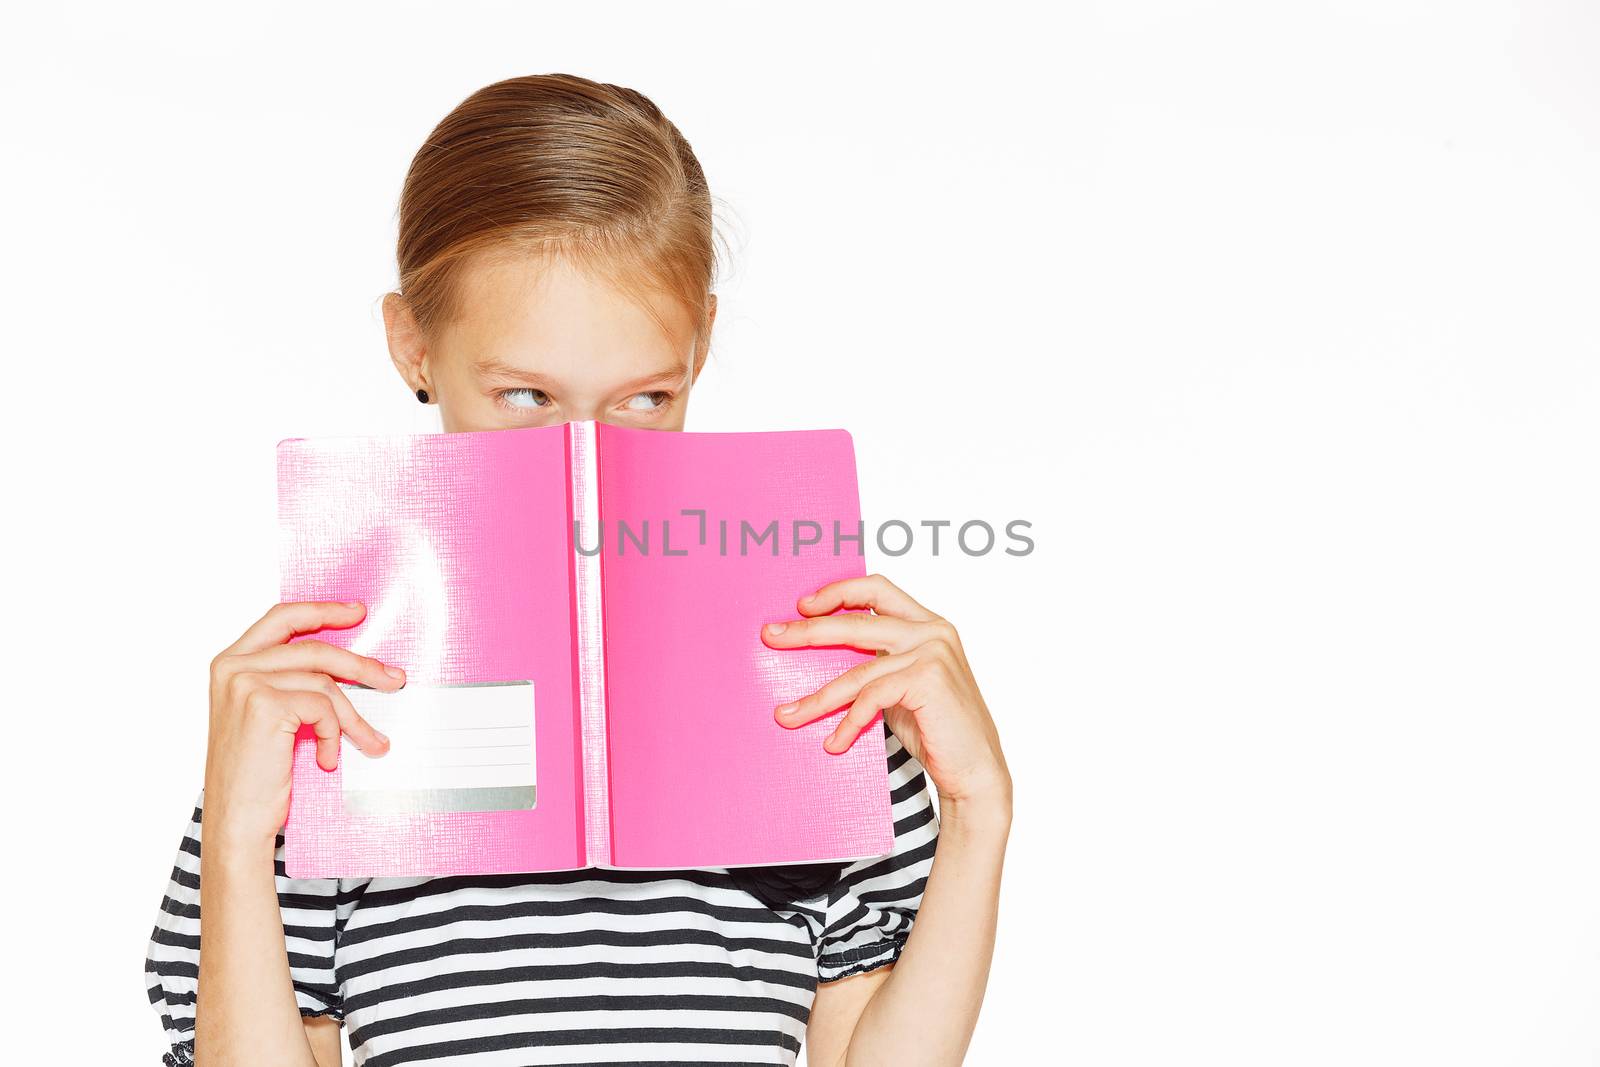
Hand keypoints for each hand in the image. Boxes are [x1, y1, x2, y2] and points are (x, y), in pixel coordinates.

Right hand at [203, 601, 399, 847]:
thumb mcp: (267, 717)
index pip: (281, 618)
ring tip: (372, 741)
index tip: (357, 612)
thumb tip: (351, 665)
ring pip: (324, 682)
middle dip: (360, 665)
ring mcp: (245, 683)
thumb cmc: (254, 775)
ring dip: (354, 716)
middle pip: (314, 648)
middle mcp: (232, 667)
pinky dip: (334, 734)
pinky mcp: (264, 704)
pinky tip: (327, 758)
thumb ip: (290, 682)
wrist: (236, 820)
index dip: (322, 611)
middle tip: (394, 679)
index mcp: (229, 663)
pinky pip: (323, 707)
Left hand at [761, 574, 1010, 808]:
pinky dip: (848, 723)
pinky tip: (834, 743)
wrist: (976, 772)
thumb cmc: (936, 730)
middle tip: (771, 637)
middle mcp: (933, 631)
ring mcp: (933, 653)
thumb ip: (876, 663)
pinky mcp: (928, 679)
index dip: (837, 592)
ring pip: (857, 670)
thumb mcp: (901, 686)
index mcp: (927, 623)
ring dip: (817, 697)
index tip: (801, 606)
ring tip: (786, 715)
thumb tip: (821, 654)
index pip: (877, 588)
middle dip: (808, 631)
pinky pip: (871, 697)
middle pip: (856, 622)